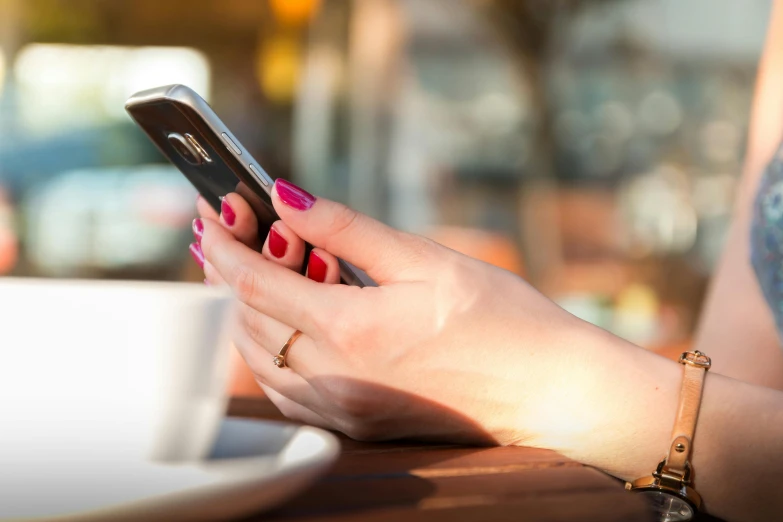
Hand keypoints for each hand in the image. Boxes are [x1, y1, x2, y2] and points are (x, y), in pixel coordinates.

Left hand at [193, 179, 657, 447]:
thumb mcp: (424, 258)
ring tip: (243, 269)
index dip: (224, 245)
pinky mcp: (355, 423)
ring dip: (241, 311)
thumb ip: (346, 228)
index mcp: (351, 330)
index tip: (207, 213)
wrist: (546, 390)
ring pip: (258, 358)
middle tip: (220, 234)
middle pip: (246, 321)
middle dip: (224, 274)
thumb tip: (285, 196)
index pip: (255, 282)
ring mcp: (343, 408)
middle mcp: (336, 378)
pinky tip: (279, 322)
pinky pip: (286, 388)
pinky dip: (268, 349)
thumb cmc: (500, 319)